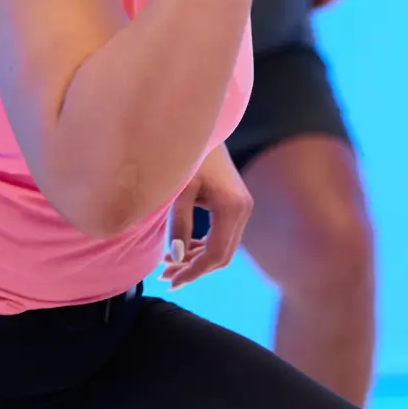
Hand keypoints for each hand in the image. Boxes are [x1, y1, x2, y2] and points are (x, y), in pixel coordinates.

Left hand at [159, 146, 252, 287]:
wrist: (202, 127)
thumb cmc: (189, 154)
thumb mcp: (180, 190)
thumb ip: (179, 224)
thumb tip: (175, 258)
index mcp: (232, 208)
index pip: (215, 255)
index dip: (193, 272)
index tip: (170, 281)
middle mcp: (242, 211)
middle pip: (221, 256)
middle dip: (193, 270)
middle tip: (165, 277)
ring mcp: (241, 208)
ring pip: (221, 248)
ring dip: (196, 260)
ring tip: (167, 266)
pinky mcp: (234, 205)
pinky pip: (220, 236)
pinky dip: (201, 246)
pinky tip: (181, 249)